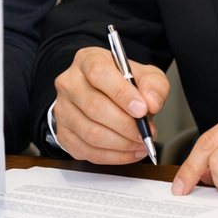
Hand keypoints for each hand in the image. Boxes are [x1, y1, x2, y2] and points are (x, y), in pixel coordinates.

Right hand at [52, 46, 169, 164]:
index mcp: (87, 60)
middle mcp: (69, 83)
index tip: (142, 109)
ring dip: (121, 144)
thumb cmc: (123, 83)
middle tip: (146, 133)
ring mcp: (63, 109)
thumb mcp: (145, 74)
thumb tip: (151, 102)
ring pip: (90, 133)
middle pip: (94, 107)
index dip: (122, 93)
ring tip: (141, 143)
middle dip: (126, 125)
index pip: (99, 73)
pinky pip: (87, 152)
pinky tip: (130, 152)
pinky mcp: (63, 134)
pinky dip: (113, 157)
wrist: (106, 94)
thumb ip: (153, 84)